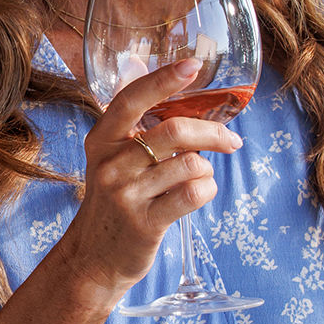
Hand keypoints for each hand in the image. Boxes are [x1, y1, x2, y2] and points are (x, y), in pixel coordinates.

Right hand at [58, 59, 244, 294]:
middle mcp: (110, 164)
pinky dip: (206, 189)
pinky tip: (198, 192)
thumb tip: (150, 69)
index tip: (192, 64)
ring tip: (198, 177)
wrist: (93, 258)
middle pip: (173, 131)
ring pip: (190, 164)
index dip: (163, 79)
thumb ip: (132, 125)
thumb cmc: (113, 201)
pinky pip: (193, 194)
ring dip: (206, 168)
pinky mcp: (145, 223)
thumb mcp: (110, 159)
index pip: (132, 99)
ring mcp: (126, 194)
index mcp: (101, 140)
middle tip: (230, 140)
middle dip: (212, 132)